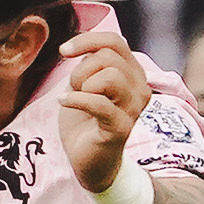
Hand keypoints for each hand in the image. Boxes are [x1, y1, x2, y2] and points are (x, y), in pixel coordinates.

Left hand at [55, 31, 148, 199]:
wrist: (89, 162)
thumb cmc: (85, 122)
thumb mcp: (83, 85)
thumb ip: (88, 64)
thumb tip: (80, 45)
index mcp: (132, 74)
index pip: (115, 42)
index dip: (88, 40)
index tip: (64, 52)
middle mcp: (139, 88)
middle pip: (110, 57)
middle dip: (82, 69)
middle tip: (74, 88)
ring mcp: (133, 109)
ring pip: (111, 76)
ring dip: (83, 84)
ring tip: (74, 98)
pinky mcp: (121, 128)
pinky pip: (100, 103)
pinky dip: (76, 100)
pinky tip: (64, 103)